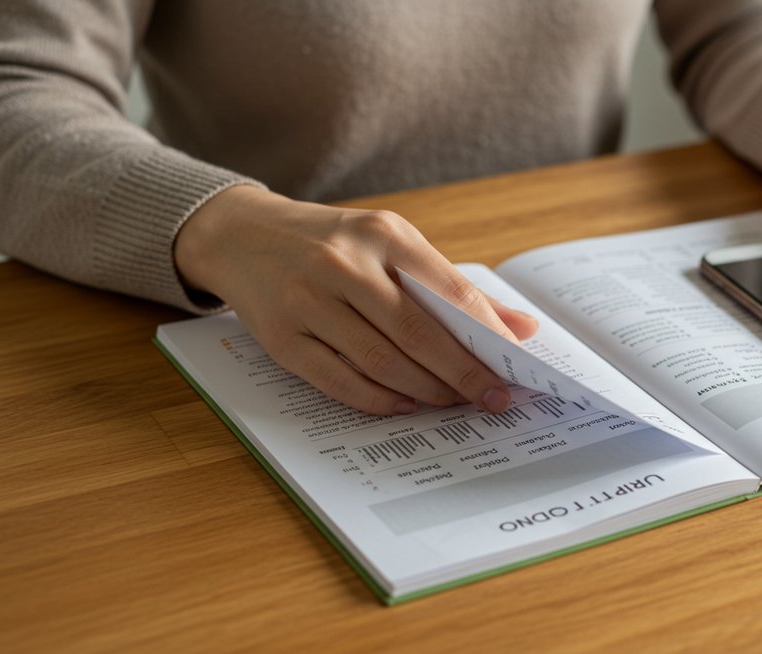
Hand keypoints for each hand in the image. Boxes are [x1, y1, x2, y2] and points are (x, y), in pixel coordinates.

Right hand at [174, 186, 538, 415]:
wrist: (241, 235)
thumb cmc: (332, 243)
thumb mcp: (391, 244)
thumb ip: (452, 286)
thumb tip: (520, 329)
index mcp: (382, 234)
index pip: (448, 290)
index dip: (485, 335)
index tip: (513, 367)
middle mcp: (343, 264)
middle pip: (416, 332)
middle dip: (462, 373)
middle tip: (490, 398)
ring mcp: (307, 301)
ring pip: (380, 361)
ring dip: (424, 390)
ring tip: (452, 402)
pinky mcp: (280, 337)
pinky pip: (338, 380)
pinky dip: (378, 399)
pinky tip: (405, 404)